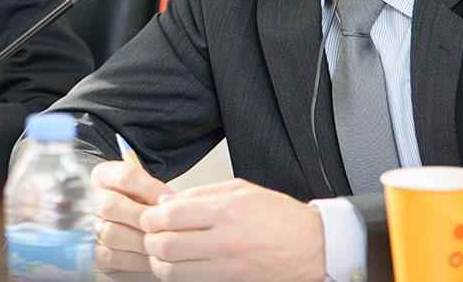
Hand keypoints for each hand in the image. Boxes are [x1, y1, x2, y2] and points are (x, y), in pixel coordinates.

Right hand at [91, 159, 173, 271]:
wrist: (124, 215)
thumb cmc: (138, 199)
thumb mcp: (146, 186)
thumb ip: (157, 191)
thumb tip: (177, 202)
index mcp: (103, 175)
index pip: (126, 177)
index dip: (151, 189)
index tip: (170, 200)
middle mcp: (90, 198)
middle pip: (111, 206)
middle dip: (144, 218)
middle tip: (167, 226)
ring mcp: (87, 225)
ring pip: (111, 233)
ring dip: (142, 240)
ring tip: (163, 242)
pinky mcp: (93, 250)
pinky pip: (111, 257)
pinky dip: (136, 259)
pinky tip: (153, 257)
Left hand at [137, 179, 325, 281]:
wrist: (313, 246)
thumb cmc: (280, 216)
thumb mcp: (241, 190)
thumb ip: (201, 194)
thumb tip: (167, 202)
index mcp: (226, 211)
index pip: (171, 215)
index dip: (152, 216)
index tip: (150, 216)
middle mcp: (225, 240)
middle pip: (167, 245)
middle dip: (150, 240)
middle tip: (150, 235)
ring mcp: (229, 266)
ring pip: (175, 271)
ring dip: (160, 262)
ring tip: (161, 252)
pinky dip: (179, 275)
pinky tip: (180, 265)